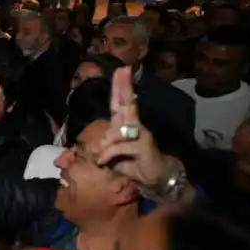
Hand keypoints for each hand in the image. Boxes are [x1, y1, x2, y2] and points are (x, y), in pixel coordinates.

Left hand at [89, 67, 168, 185]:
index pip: (120, 104)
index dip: (120, 88)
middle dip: (123, 87)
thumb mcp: (112, 156)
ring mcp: (141, 135)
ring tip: (98, 157)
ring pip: (116, 130)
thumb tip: (94, 147)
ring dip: (103, 144)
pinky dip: (108, 154)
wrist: (155, 179)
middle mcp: (135, 126)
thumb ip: (104, 147)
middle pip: (127, 104)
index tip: (120, 71)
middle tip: (122, 70)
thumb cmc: (132, 164)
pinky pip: (120, 146)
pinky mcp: (144, 146)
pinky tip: (103, 161)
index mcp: (126, 125)